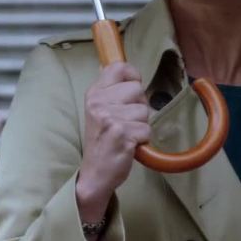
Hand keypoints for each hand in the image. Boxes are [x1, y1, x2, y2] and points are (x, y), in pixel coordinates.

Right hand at [76, 63, 150, 223]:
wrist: (94, 174)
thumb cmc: (101, 141)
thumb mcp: (98, 110)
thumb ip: (108, 90)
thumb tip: (116, 67)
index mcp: (94, 94)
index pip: (119, 68)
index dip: (133, 76)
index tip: (131, 90)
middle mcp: (98, 103)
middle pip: (138, 89)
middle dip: (139, 106)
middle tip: (126, 121)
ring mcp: (109, 118)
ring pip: (145, 110)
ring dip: (141, 125)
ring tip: (126, 134)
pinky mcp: (121, 134)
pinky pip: (147, 129)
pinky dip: (142, 139)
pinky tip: (129, 144)